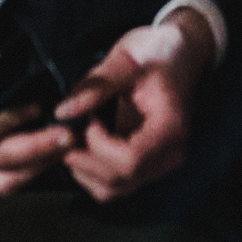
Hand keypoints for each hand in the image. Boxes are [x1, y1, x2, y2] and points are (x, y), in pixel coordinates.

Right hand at [0, 39, 74, 194]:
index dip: (13, 122)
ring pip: (2, 181)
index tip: (39, 106)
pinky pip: (1, 185)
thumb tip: (26, 83)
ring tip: (66, 148)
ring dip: (38, 166)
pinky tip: (49, 156)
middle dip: (37, 149)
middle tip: (70, 134)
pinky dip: (28, 173)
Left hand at [53, 11, 213, 203]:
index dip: (99, 145)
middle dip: (85, 158)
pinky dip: (92, 171)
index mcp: (170, 129)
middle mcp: (169, 156)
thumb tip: (62, 112)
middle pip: (119, 180)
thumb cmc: (156, 52)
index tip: (90, 117)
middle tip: (70, 127)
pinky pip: (114, 184)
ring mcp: (159, 165)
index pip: (130, 160)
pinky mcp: (146, 167)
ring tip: (76, 134)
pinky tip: (85, 142)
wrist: (179, 54)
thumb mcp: (127, 59)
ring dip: (85, 168)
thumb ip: (96, 86)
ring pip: (113, 190)